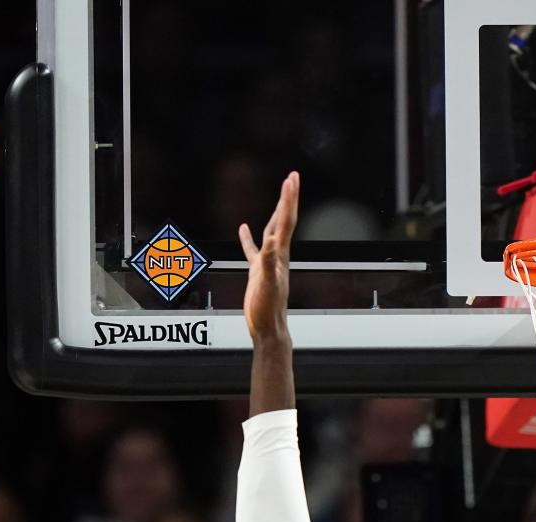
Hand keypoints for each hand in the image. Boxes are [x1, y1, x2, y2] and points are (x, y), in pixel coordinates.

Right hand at [239, 172, 298, 341]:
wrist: (268, 328)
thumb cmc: (268, 309)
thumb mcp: (267, 284)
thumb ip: (268, 262)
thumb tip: (271, 241)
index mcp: (279, 256)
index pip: (285, 221)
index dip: (287, 199)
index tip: (291, 179)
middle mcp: (277, 256)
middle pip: (284, 221)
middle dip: (287, 199)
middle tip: (292, 178)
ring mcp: (268, 263)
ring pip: (271, 232)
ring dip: (274, 213)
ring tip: (279, 196)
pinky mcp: (258, 272)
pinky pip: (252, 250)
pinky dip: (248, 238)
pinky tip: (244, 229)